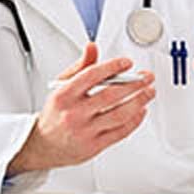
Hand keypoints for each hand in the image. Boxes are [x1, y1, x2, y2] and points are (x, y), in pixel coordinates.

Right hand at [7, 43, 155, 175]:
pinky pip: (120, 132)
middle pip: (110, 96)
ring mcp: (85, 131)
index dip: (112, 67)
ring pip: (119, 115)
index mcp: (64, 95)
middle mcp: (74, 113)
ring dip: (139, 102)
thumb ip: (80, 66)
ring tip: (149, 92)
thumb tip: (92, 47)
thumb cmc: (56, 113)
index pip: (91, 76)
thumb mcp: (62, 86)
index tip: (127, 63)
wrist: (44, 145)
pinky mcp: (94, 146)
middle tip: (147, 77)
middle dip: (134, 84)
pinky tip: (141, 111)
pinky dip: (134, 121)